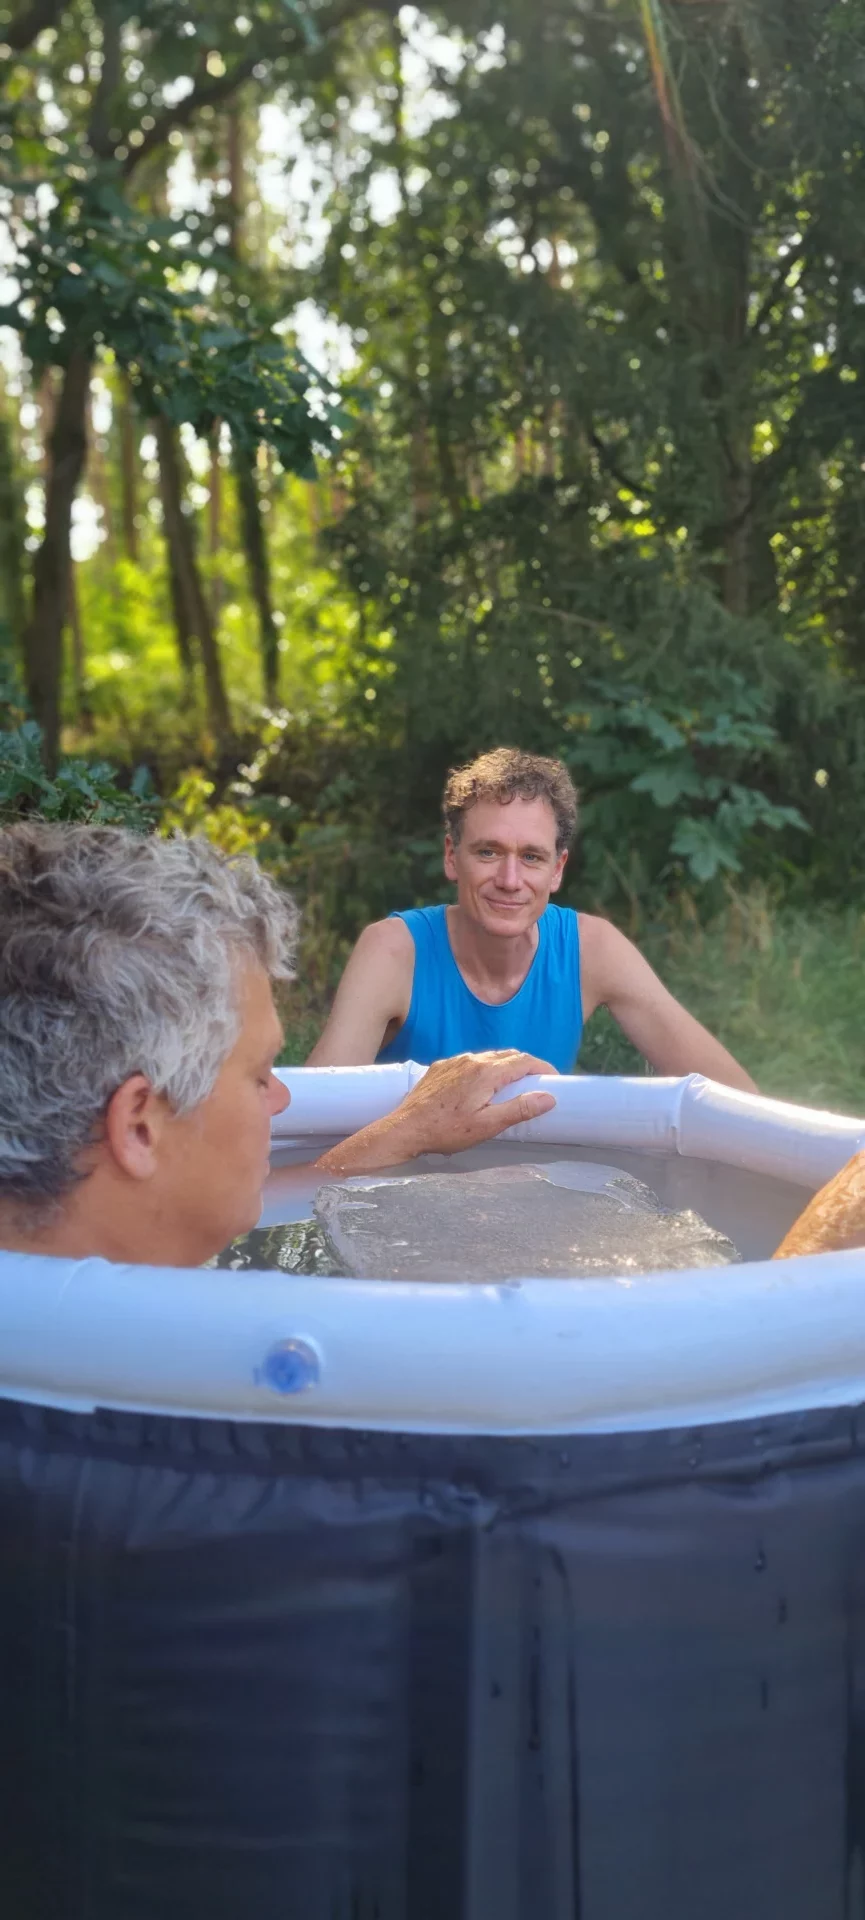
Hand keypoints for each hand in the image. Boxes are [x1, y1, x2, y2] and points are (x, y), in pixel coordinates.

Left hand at [313, 1050, 556, 1176]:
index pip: (524, 1061)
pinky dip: (485, 1069)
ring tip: (514, 1086)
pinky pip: (470, 1062)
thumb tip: (548, 1097)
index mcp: (486, 1072)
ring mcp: (454, 1061)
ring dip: (505, 1067)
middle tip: (538, 1083)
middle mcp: (471, 1060)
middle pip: (508, 1055)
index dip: (543, 1068)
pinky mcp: (440, 1067)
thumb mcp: (486, 1126)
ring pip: (488, 1057)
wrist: (404, 1129)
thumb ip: (518, 1110)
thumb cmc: (445, 1131)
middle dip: (527, 1066)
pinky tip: (482, 1088)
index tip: (555, 1079)